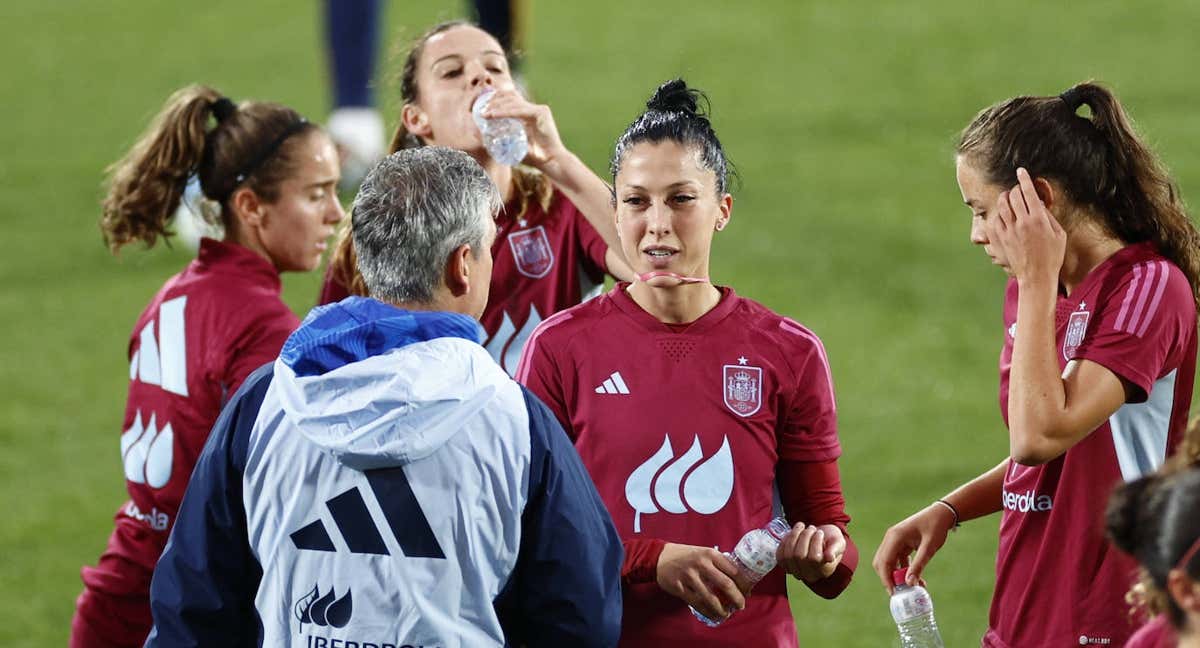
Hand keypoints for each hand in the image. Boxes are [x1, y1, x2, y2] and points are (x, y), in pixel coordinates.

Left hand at [481, 89, 566, 167]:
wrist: (551, 162)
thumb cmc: (534, 157)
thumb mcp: (514, 145)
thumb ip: (503, 139)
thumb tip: (482, 137)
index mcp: (530, 114)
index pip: (511, 99)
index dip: (496, 99)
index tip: (482, 106)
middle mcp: (535, 109)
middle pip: (511, 97)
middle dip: (494, 100)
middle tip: (481, 109)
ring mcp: (539, 110)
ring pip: (514, 102)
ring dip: (497, 106)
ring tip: (485, 113)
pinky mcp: (542, 113)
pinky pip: (520, 110)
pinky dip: (506, 112)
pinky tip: (494, 115)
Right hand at [656, 542, 745, 620]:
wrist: (660, 556)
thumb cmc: (686, 555)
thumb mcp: (704, 552)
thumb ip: (719, 564)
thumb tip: (737, 582)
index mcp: (710, 554)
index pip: (734, 570)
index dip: (743, 584)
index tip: (747, 592)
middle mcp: (701, 564)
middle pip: (726, 585)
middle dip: (737, 598)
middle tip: (740, 605)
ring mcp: (690, 576)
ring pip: (711, 598)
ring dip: (722, 609)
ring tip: (727, 613)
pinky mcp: (680, 588)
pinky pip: (697, 604)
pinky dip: (708, 612)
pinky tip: (714, 615)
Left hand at [777, 523, 845, 582]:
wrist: (821, 539)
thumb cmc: (831, 540)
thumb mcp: (838, 543)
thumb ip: (835, 549)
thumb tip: (829, 558)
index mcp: (824, 571)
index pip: (814, 558)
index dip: (815, 542)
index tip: (819, 532)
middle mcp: (809, 575)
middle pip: (799, 556)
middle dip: (804, 536)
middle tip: (811, 527)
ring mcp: (796, 571)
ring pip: (788, 555)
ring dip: (793, 536)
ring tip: (801, 527)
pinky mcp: (786, 565)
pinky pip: (780, 556)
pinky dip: (784, 542)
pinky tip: (791, 533)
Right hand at [872, 503, 956, 594]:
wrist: (941, 514)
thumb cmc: (936, 527)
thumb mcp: (929, 547)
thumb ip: (919, 565)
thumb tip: (910, 583)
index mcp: (895, 537)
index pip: (884, 561)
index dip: (886, 579)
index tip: (893, 593)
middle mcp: (891, 538)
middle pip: (881, 562)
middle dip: (888, 578)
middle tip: (900, 592)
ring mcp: (894, 540)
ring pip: (889, 562)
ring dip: (897, 575)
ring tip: (912, 586)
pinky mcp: (900, 543)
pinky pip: (897, 560)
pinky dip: (903, 570)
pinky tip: (916, 577)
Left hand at [987, 167, 1065, 284]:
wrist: (1036, 275)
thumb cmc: (1052, 256)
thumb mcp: (1059, 234)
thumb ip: (1048, 216)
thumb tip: (1039, 203)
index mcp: (1039, 219)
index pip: (1029, 192)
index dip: (1024, 179)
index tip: (1021, 171)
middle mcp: (1022, 222)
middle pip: (1014, 196)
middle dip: (1015, 188)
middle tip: (1018, 189)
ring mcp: (1009, 230)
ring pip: (1002, 205)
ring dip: (1005, 198)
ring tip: (1009, 198)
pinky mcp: (1001, 238)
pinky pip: (995, 219)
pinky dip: (999, 213)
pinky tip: (1004, 214)